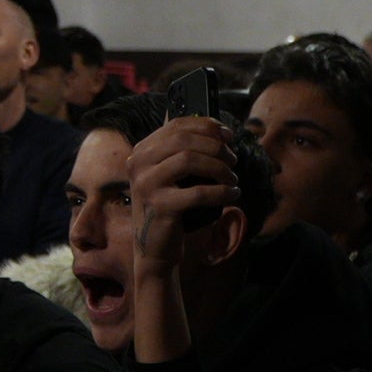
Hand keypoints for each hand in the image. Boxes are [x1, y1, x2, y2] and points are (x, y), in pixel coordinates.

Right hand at [126, 115, 238, 269]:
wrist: (154, 246)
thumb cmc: (171, 207)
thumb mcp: (172, 176)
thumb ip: (186, 152)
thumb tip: (221, 132)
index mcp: (142, 151)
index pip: (175, 125)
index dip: (206, 125)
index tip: (228, 135)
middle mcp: (138, 164)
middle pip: (183, 139)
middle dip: (215, 146)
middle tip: (233, 160)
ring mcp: (146, 184)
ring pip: (189, 160)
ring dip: (219, 167)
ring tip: (233, 178)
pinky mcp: (159, 206)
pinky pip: (198, 192)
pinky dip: (221, 192)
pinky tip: (233, 194)